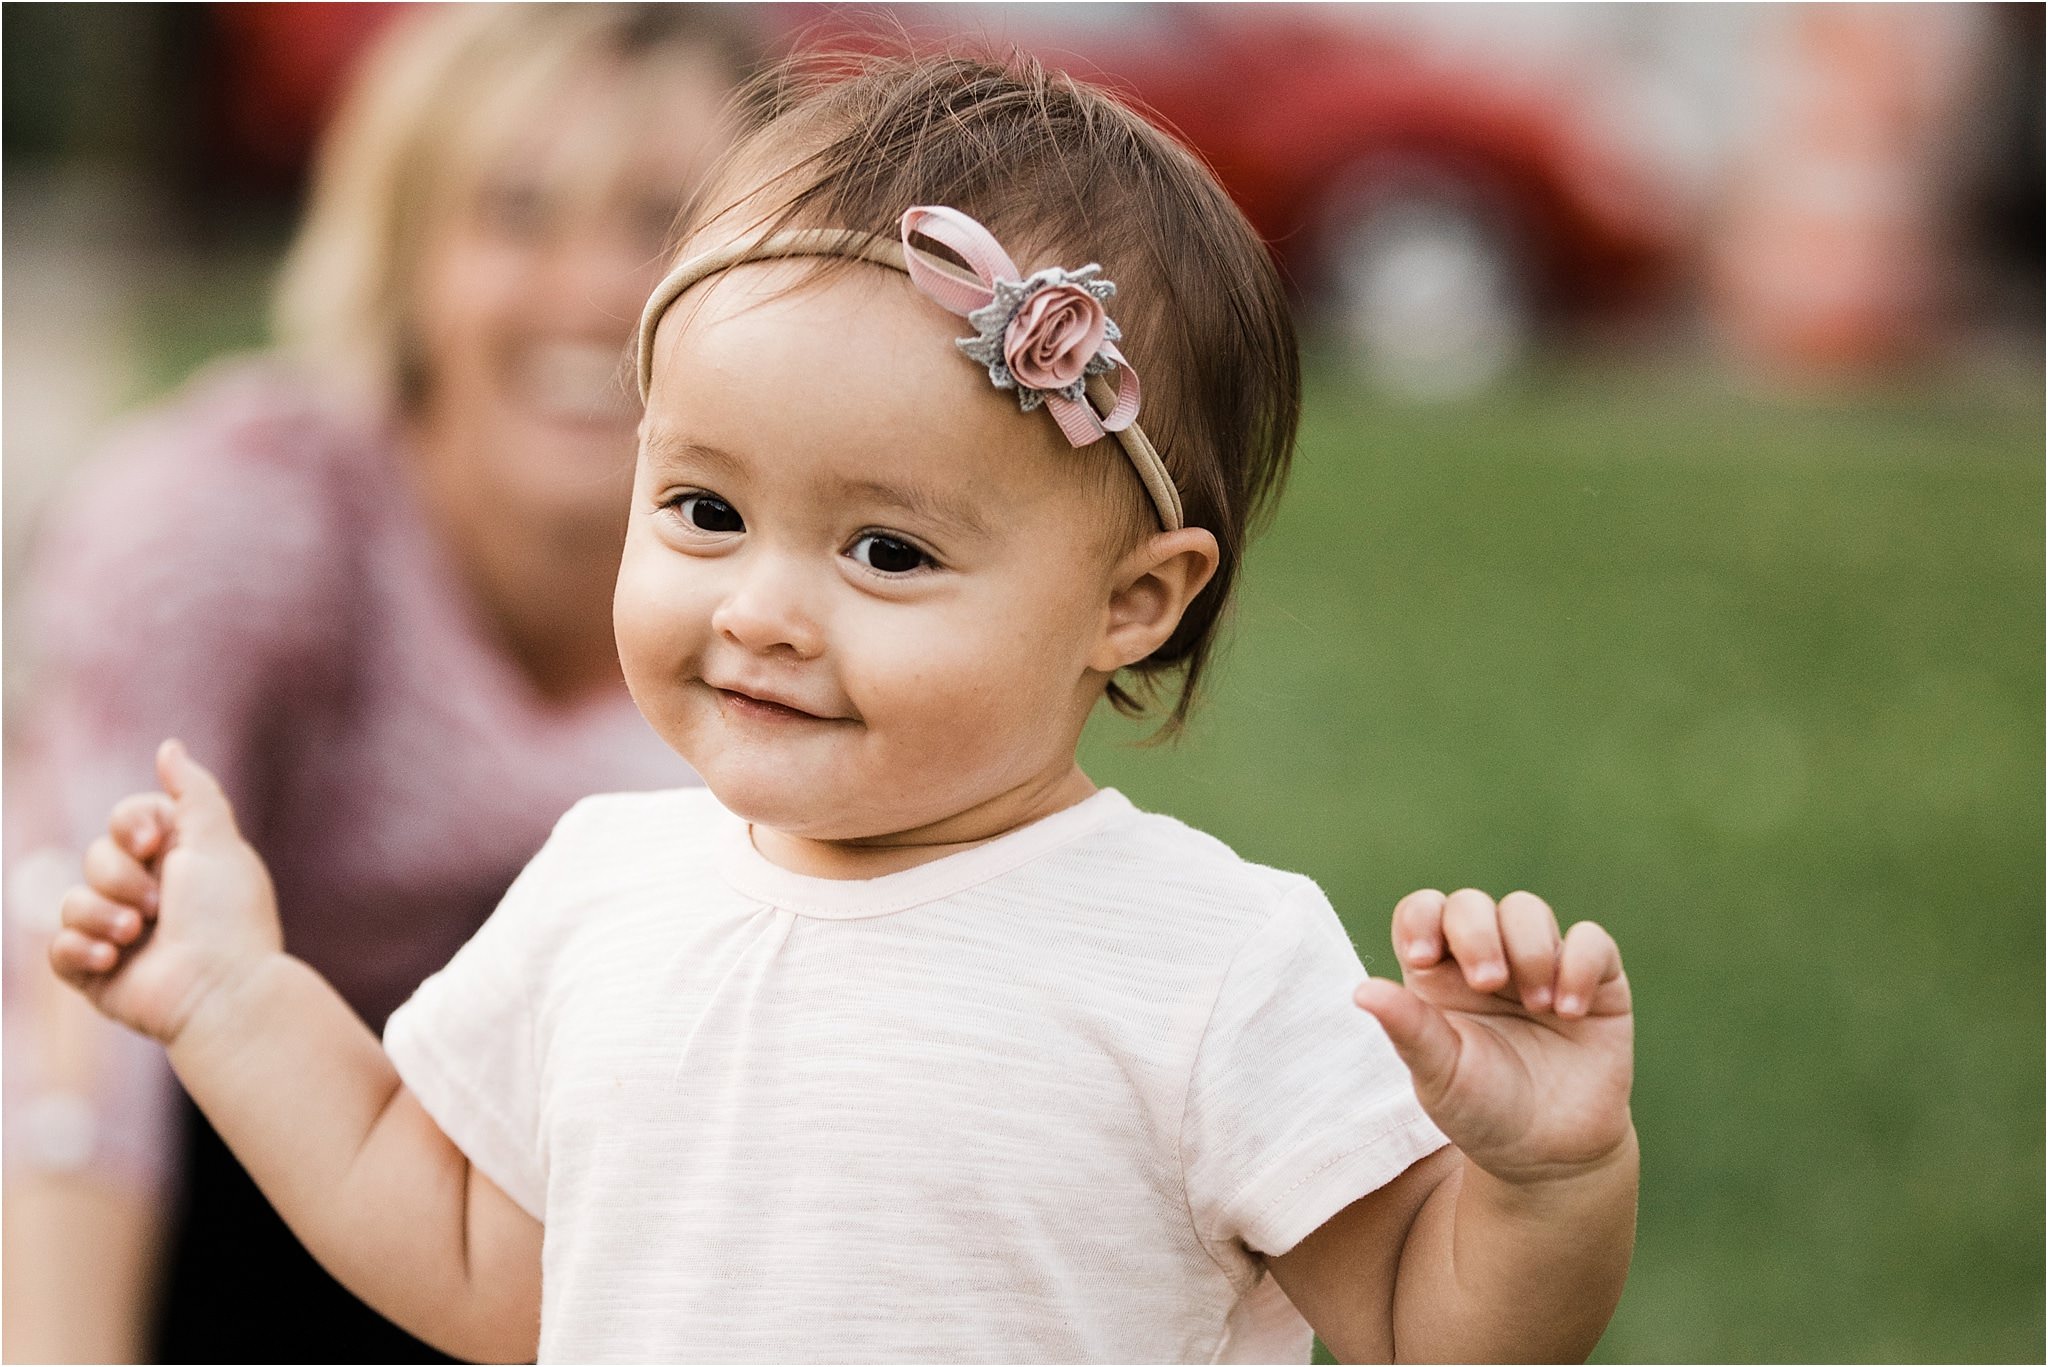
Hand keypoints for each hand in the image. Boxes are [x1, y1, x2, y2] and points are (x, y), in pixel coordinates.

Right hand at [49, 740, 281, 1044]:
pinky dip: (81, 950)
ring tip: (138, 936)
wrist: (222, 990)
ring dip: (103, 916)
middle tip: (158, 905)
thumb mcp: (218, 841)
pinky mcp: (96, 971)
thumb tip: (169, 747)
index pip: (125, 819)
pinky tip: (114, 961)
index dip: (130, 825)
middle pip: (95, 857)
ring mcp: (119, 933)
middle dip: (122, 878)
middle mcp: (146, 892)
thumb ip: (193, 793)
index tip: (151, 843)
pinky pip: (57, 947)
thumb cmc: (227, 916)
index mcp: (176, 859)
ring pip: (72, 901)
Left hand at [1352, 888, 1632, 1186]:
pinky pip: (1591, 941)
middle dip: (1476, 934)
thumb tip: (1362, 991)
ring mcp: (1539, 965)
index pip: (1422, 912)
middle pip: (1471, 904)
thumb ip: (1410, 1030)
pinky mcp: (1595, 981)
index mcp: (1437, 974)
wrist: (1550, 1154)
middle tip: (1487, 984)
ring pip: (1528, 910)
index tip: (1423, 959)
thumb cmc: (1481, 1111)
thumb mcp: (1440, 1075)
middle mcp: (1486, 958)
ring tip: (1538, 1008)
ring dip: (1529, 949)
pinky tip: (1570, 1011)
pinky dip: (1580, 964)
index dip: (1421, 919)